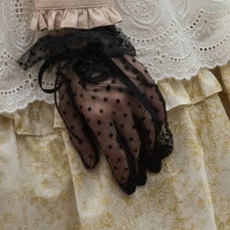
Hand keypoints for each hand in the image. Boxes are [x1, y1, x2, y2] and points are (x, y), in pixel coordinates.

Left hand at [18, 26, 172, 192]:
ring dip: (153, 152)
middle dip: (138, 166)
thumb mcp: (67, 110)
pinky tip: (161, 142)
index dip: (124, 173)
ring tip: (153, 166)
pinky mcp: (147, 85)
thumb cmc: (72, 78)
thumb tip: (94, 165)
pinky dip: (162, 129)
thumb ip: (80, 139)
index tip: (128, 186)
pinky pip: (160, 112)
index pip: (117, 154)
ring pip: (151, 131)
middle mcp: (122, 108)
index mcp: (99, 116)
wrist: (85, 42)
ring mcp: (137, 95)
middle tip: (141, 180)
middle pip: (136, 146)